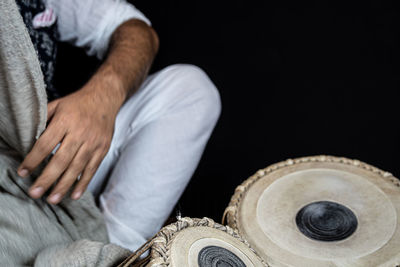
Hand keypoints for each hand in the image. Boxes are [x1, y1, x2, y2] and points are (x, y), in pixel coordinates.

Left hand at [17, 86, 120, 203]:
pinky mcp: (103, 149)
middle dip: (47, 179)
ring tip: (52, 199)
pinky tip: (74, 194)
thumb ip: (43, 120)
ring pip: (77, 168)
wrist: (105, 98)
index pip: (45, 144)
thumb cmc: (78, 103)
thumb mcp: (57, 105)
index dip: (33, 160)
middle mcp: (80, 133)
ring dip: (64, 185)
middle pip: (61, 160)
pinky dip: (83, 183)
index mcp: (65, 121)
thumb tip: (28, 139)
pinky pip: (92, 169)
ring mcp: (93, 143)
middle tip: (34, 193)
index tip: (23, 172)